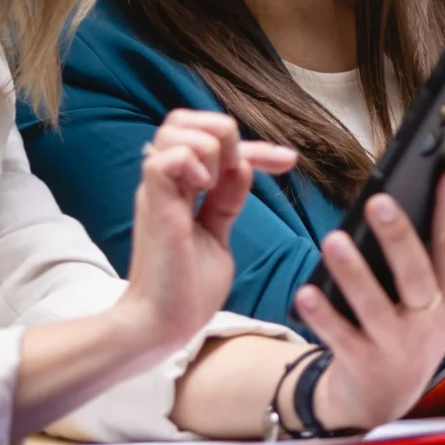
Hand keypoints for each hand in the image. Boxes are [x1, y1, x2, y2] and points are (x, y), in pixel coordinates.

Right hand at [121, 110, 298, 352]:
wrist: (164, 325)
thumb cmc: (187, 288)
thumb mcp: (217, 234)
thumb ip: (226, 200)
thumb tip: (241, 167)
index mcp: (179, 188)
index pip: (213, 142)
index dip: (257, 146)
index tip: (289, 160)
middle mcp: (166, 183)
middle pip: (184, 119)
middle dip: (224, 132)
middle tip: (237, 170)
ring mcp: (158, 191)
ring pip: (176, 127)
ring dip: (211, 145)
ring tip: (217, 182)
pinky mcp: (155, 205)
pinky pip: (165, 157)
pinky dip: (192, 161)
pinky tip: (204, 187)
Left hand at [293, 167, 444, 431]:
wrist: (383, 402)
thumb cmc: (411, 333)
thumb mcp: (442, 300)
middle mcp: (430, 324)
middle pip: (417, 275)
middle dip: (399, 237)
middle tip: (378, 200)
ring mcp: (397, 347)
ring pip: (375, 306)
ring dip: (355, 272)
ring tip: (334, 239)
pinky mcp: (363, 365)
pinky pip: (340, 337)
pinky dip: (324, 316)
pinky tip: (308, 291)